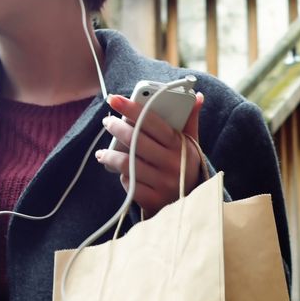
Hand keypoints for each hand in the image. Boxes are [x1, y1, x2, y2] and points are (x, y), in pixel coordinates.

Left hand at [96, 92, 203, 217]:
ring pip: (128, 164)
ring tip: (102, 152)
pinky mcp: (152, 200)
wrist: (191, 203)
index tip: (114, 99)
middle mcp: (172, 164)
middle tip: (107, 122)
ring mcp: (162, 183)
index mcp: (181, 145)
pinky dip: (122, 176)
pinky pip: (129, 184)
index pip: (153, 122)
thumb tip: (197, 97)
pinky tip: (119, 172)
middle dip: (117, 128)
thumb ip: (190, 121)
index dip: (133, 109)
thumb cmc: (185, 166)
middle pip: (136, 141)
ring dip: (110, 155)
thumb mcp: (191, 144)